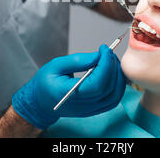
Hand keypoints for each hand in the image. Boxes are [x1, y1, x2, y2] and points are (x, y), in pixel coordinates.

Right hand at [11, 45, 125, 129]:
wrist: (41, 102)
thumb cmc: (45, 83)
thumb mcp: (55, 65)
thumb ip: (77, 61)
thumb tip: (98, 56)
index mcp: (69, 94)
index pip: (96, 83)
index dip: (105, 65)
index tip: (104, 49)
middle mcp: (82, 105)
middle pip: (108, 88)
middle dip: (112, 66)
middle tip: (108, 52)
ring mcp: (90, 110)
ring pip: (114, 95)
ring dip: (118, 76)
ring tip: (110, 61)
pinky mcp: (95, 110)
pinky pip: (113, 100)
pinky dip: (118, 86)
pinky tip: (113, 73)